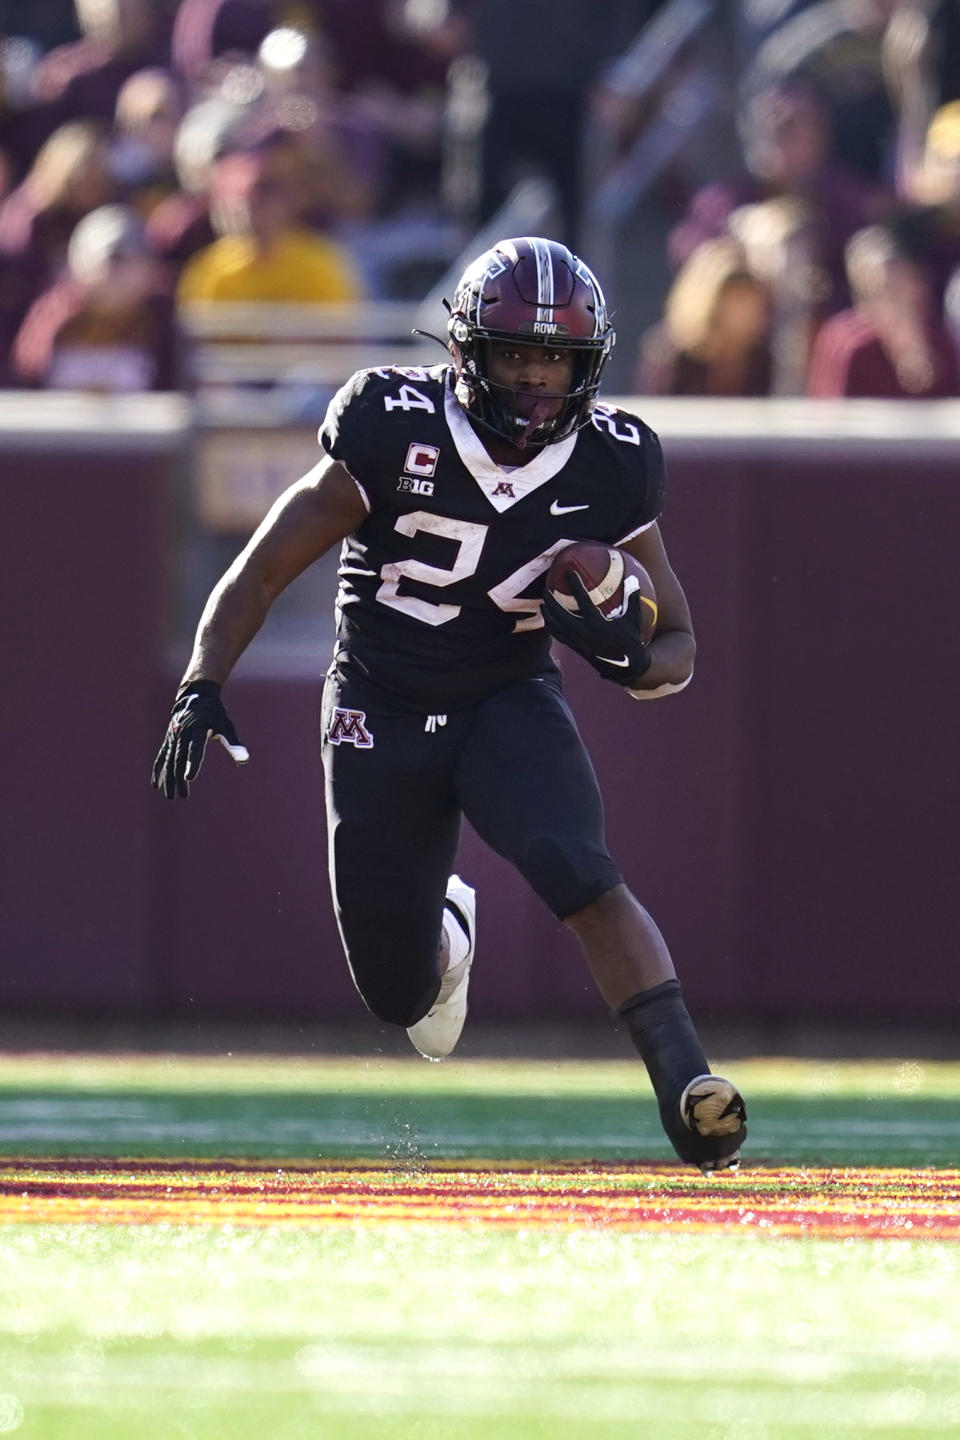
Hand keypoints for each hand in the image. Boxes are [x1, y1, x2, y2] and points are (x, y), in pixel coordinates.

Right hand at [151, 680, 248, 798]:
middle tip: (182, 796)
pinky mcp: (169, 740)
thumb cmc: (214, 713)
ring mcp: (173, 738)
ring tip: (171, 796)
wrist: (195, 696)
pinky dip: (158, 770)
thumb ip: (233, 744)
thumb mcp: (226, 726)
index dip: (192, 764)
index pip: (194, 750)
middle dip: (179, 779)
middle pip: (179, 760)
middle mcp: (181, 735)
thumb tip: (245, 760)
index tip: (189, 778)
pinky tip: (156, 784)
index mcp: (196, 731)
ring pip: (169, 761)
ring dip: (169, 779)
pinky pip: (162, 756)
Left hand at [542, 570, 651, 685]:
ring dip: (548, 615)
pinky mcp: (576, 648)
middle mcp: (583, 632)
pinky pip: (559, 636)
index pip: (582, 600)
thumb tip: (633, 579)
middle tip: (545, 589)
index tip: (568, 573)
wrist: (626, 667)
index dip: (575, 585)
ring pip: (556, 627)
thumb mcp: (633, 619)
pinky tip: (549, 620)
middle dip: (551, 601)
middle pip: (560, 614)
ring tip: (543, 604)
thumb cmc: (630, 641)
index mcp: (596, 623)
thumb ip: (632, 599)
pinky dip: (552, 627)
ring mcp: (578, 641)